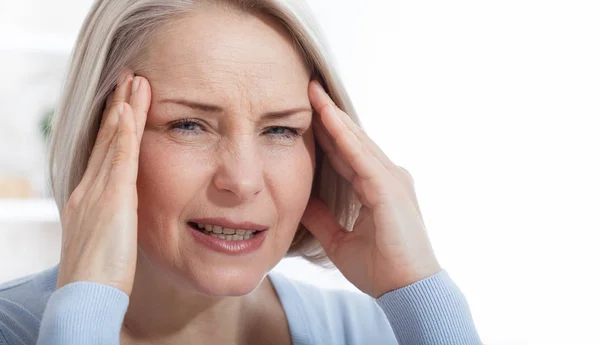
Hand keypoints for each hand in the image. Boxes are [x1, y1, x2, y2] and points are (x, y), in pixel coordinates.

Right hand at [56, 73, 150, 295]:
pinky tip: (129, 110)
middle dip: (118, 109)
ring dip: (124, 110)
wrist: (84, 299)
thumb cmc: (99, 278)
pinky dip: (122, 133)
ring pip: (112, 142)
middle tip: (129, 79)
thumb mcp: (105, 241)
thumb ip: (113, 221)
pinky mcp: (111, 201)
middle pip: (105, 140)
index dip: (114, 128)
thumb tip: (122, 214)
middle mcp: (88, 190)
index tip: (124, 105)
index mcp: (88, 200)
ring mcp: (97, 193)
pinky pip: (118, 159)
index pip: (104, 154)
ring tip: (134, 81)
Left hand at [301, 81, 440, 297]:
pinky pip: (361, 156)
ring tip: (313, 92)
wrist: (407, 291)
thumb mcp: (340, 240)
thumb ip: (322, 218)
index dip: (327, 132)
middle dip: (329, 114)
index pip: (345, 154)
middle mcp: (386, 177)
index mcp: (376, 188)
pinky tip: (327, 117)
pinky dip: (344, 136)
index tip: (306, 112)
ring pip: (357, 141)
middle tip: (308, 88)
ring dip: (334, 116)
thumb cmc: (381, 268)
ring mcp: (391, 180)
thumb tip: (302, 201)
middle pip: (351, 140)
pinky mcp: (389, 189)